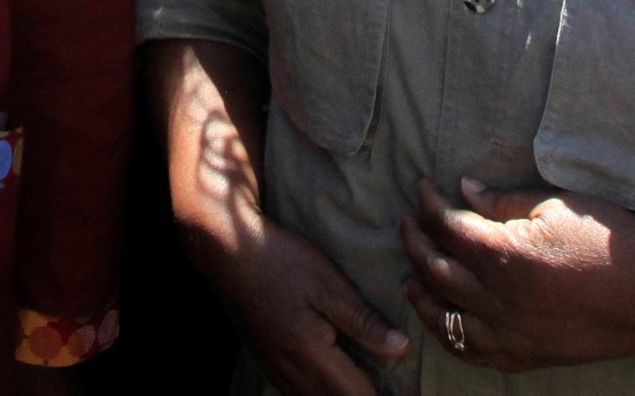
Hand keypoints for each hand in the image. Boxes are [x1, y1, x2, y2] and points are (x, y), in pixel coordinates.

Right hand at [193, 212, 407, 395]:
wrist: (227, 253)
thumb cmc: (281, 262)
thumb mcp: (328, 284)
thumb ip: (363, 320)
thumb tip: (401, 349)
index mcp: (312, 356)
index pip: (358, 395)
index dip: (383, 395)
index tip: (406, 389)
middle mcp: (292, 373)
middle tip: (391, 386)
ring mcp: (277, 371)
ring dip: (343, 394)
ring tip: (366, 382)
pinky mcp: (268, 362)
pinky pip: (299, 392)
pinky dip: (321, 391)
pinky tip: (332, 377)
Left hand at [400, 177, 634, 372]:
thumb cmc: (609, 239)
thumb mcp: (557, 205)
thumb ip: (505, 201)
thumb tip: (466, 190)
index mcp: (505, 254)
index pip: (449, 226)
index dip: (430, 204)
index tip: (423, 187)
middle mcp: (499, 298)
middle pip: (438, 270)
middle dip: (416, 242)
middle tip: (407, 223)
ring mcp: (509, 332)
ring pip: (445, 316)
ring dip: (421, 292)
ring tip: (410, 274)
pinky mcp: (524, 355)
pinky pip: (471, 351)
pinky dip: (448, 335)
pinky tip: (442, 322)